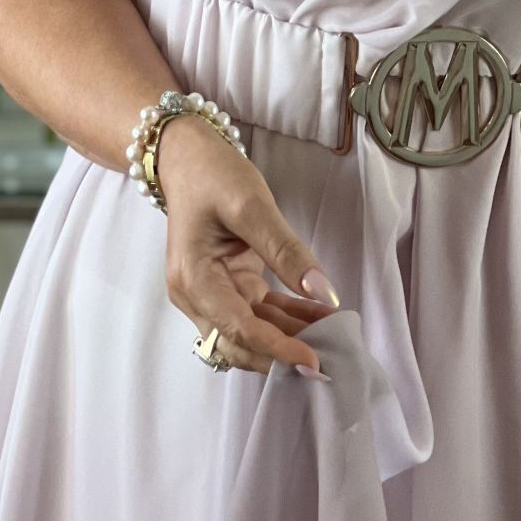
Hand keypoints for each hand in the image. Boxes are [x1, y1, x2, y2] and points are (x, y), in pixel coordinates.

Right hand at [156, 118, 339, 374]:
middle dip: (281, 355)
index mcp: (194, 279)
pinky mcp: (229, 288)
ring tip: (334, 338)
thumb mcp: (251, 205)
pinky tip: (321, 318)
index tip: (314, 362)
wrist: (186, 158)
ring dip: (289, 338)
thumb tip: (323, 293)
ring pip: (252, 333)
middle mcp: (197, 296)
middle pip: (239, 343)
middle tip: (329, 359)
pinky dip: (288, 320)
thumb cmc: (211, 175)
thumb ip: (286, 251)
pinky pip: (259, 313)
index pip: (238, 328)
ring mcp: (212, 295)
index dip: (277, 348)